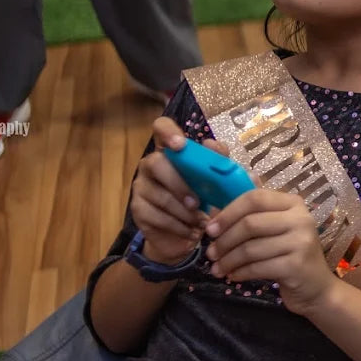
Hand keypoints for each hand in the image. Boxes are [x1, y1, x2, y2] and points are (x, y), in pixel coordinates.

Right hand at [129, 117, 223, 264]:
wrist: (187, 234)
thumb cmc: (204, 201)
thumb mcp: (219, 183)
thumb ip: (221, 164)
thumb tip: (217, 147)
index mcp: (172, 151)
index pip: (161, 127)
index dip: (168, 131)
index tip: (180, 144)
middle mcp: (151, 164)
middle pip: (156, 163)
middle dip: (179, 184)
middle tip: (198, 203)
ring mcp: (141, 187)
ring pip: (159, 195)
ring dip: (184, 212)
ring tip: (202, 222)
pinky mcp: (138, 210)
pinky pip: (157, 216)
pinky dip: (178, 226)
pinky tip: (192, 232)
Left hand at [203, 189, 335, 315]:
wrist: (316, 287)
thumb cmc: (290, 255)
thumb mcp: (274, 230)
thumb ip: (250, 215)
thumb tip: (213, 207)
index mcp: (293, 204)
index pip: (255, 198)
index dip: (228, 212)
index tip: (210, 228)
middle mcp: (301, 219)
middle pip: (251, 223)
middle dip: (225, 240)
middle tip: (210, 253)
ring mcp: (301, 242)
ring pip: (251, 248)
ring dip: (228, 260)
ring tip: (217, 269)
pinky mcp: (296, 266)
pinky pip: (258, 267)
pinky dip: (240, 272)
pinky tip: (233, 276)